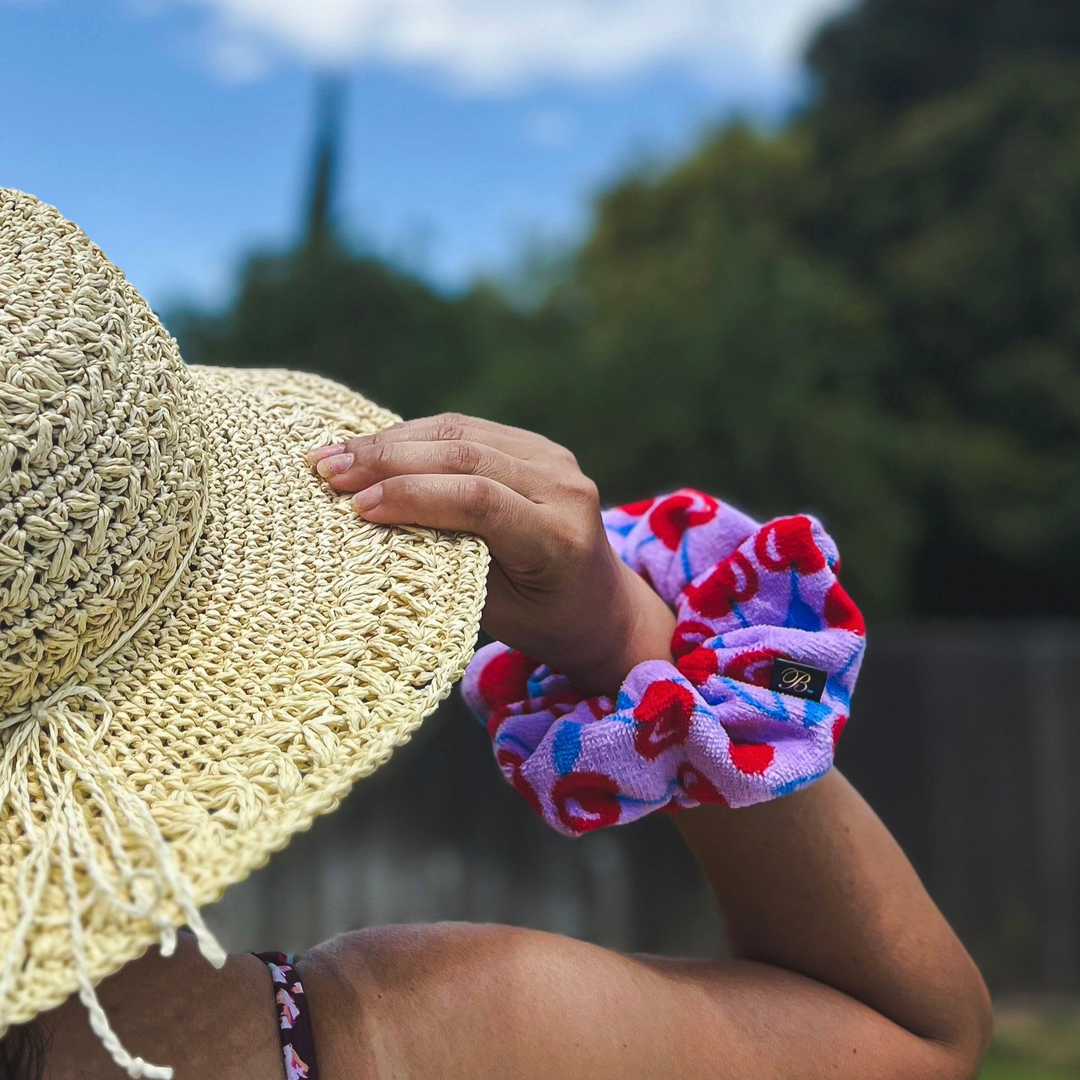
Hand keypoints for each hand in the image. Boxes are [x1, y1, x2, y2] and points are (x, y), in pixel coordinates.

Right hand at [307, 413, 674, 695]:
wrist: (603, 605)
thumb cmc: (545, 621)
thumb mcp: (496, 611)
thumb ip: (448, 562)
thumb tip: (373, 524)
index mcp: (559, 538)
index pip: (479, 501)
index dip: (413, 497)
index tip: (355, 507)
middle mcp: (565, 489)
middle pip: (466, 457)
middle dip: (388, 460)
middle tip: (325, 470)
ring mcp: (556, 460)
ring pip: (462, 434)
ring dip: (392, 441)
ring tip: (333, 455)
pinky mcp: (539, 447)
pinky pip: (470, 430)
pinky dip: (416, 437)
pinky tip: (372, 446)